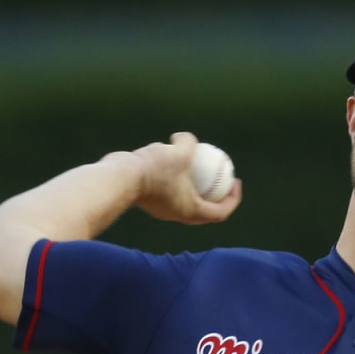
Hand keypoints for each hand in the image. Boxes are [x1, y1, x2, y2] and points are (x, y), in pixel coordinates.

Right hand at [120, 131, 241, 224]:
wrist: (119, 178)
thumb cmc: (154, 169)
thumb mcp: (179, 151)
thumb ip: (188, 143)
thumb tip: (189, 138)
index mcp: (191, 212)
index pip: (221, 212)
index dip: (233, 199)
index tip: (235, 182)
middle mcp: (177, 215)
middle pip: (204, 209)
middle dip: (216, 195)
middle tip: (221, 177)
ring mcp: (162, 209)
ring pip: (184, 198)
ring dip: (193, 184)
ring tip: (195, 163)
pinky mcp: (149, 201)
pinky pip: (168, 189)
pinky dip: (174, 177)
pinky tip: (170, 157)